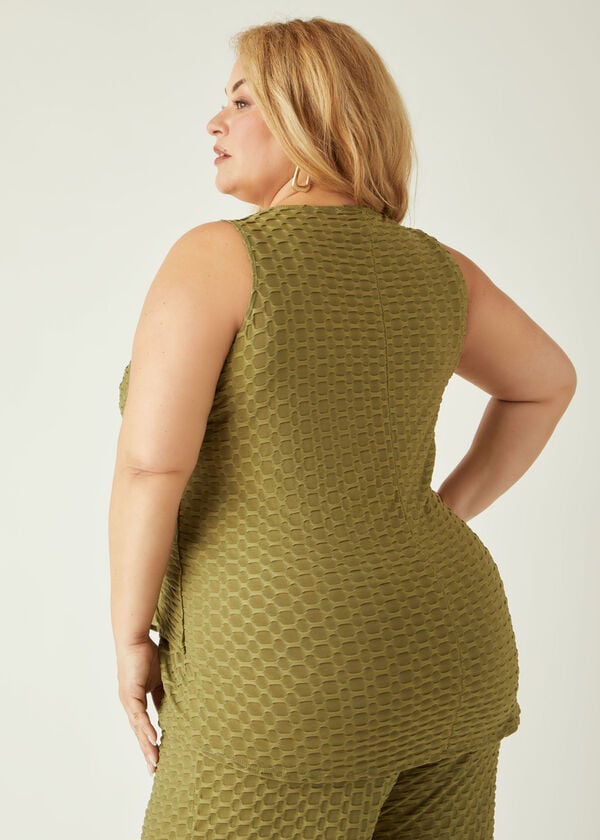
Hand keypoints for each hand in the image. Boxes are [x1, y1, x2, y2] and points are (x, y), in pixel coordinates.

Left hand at [116, 635, 164, 775]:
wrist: (133, 640)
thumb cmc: (145, 655)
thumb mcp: (159, 679)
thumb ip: (163, 694)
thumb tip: (173, 708)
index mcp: (137, 702)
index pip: (145, 726)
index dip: (150, 742)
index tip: (157, 757)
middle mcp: (130, 705)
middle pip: (139, 733)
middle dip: (147, 751)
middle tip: (154, 769)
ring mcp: (129, 701)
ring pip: (138, 728)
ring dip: (146, 745)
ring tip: (154, 761)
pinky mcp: (130, 694)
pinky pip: (139, 714)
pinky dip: (146, 727)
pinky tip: (152, 738)